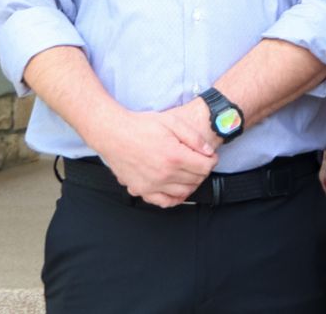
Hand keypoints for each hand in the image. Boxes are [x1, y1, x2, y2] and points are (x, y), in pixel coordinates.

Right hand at [90, 103, 218, 208]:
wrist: (113, 133)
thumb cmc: (141, 126)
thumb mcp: (173, 122)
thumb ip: (194, 137)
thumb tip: (209, 151)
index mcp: (174, 156)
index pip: (205, 167)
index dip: (212, 161)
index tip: (210, 157)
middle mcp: (164, 174)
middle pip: (196, 180)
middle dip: (203, 171)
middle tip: (200, 162)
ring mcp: (151, 185)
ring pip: (183, 192)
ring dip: (191, 184)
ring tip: (190, 172)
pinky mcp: (140, 189)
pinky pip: (163, 202)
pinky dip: (174, 198)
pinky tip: (177, 189)